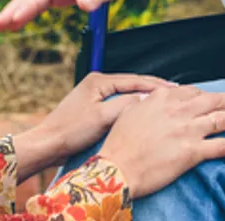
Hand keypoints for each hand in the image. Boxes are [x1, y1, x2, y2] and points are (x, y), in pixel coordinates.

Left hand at [13, 72, 171, 180]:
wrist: (49, 144)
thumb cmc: (71, 131)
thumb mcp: (101, 117)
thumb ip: (125, 105)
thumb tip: (146, 98)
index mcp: (98, 80)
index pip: (134, 80)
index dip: (155, 85)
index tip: (174, 88)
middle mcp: (97, 83)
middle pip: (131, 84)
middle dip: (153, 89)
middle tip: (176, 93)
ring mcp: (95, 95)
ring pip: (126, 94)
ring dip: (144, 97)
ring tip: (165, 101)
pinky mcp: (93, 107)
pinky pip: (119, 103)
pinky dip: (133, 106)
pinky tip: (144, 112)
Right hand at [99, 85, 224, 198]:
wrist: (117, 166)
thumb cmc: (120, 142)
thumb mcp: (130, 110)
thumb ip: (148, 101)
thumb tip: (154, 97)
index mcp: (163, 97)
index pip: (193, 91)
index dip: (208, 94)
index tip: (215, 97)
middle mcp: (178, 110)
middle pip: (213, 100)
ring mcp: (187, 130)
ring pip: (222, 119)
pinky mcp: (192, 152)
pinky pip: (221, 146)